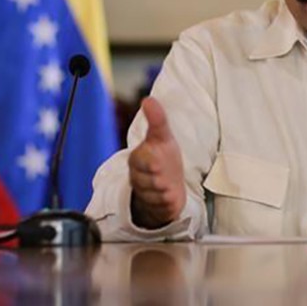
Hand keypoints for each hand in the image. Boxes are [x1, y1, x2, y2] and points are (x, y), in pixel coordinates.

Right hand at [128, 97, 186, 228]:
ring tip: (167, 183)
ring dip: (166, 188)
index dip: (153, 161)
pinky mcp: (155, 207)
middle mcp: (137, 176)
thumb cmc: (165, 157)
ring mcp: (145, 193)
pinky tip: (170, 195)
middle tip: (165, 173)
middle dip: (161, 176)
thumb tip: (148, 99)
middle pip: (151, 178)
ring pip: (157, 193)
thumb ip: (157, 119)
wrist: (167, 184)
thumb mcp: (163, 136)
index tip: (159, 160)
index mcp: (137, 158)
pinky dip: (169, 201)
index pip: (140, 160)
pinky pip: (162, 207)